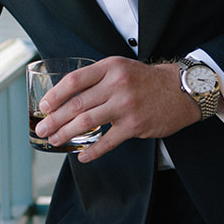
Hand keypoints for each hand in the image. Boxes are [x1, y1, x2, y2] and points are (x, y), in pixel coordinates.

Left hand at [35, 57, 199, 160]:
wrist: (181, 90)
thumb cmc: (147, 81)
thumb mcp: (121, 68)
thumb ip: (97, 78)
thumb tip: (67, 96)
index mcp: (110, 67)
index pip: (74, 80)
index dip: (55, 95)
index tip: (43, 106)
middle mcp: (117, 85)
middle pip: (77, 104)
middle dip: (54, 119)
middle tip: (42, 129)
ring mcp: (125, 106)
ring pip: (87, 122)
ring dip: (66, 134)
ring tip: (55, 140)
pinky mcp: (134, 125)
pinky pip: (107, 141)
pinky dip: (92, 151)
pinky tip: (82, 156)